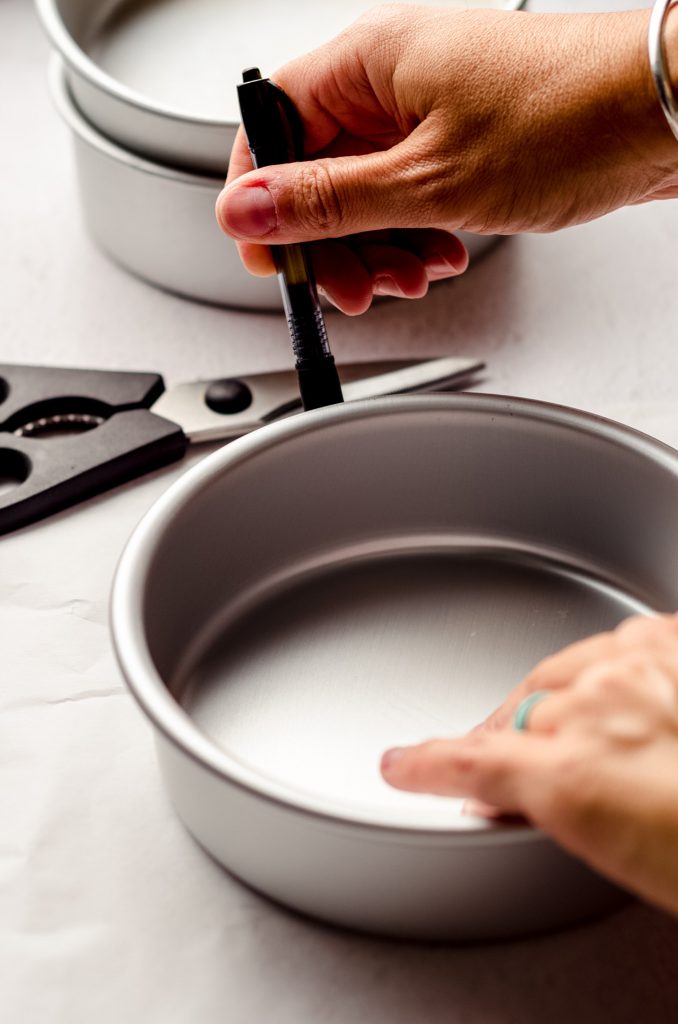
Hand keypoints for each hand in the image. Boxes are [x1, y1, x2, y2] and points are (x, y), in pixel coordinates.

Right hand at [216, 5, 677, 313]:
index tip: (274, 255)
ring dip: (377, 246)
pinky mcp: (456, 136)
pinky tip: (440, 253)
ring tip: (413, 274)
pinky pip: (405, 192)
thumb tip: (245, 211)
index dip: (259, 200)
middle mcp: (388, 79)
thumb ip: (327, 202)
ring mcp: (424, 108)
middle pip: (313, 169)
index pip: (268, 128)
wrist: (663, 112)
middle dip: (331, 241)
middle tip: (356, 287)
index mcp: (365, 62)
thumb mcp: (427, 181)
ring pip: (361, 191)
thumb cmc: (567, 119)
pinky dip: (413, 232)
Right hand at [381, 614, 677, 916]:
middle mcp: (595, 709)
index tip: (402, 766)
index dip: (429, 765)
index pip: (473, 763)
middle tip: (527, 772)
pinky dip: (608, 666)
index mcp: (577, 779)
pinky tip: (617, 681)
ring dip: (560, 702)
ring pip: (560, 672)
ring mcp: (633, 666)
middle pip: (518, 716)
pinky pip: (613, 641)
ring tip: (580, 730)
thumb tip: (537, 806)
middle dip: (515, 743)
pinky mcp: (667, 638)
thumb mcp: (636, 865)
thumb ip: (572, 821)